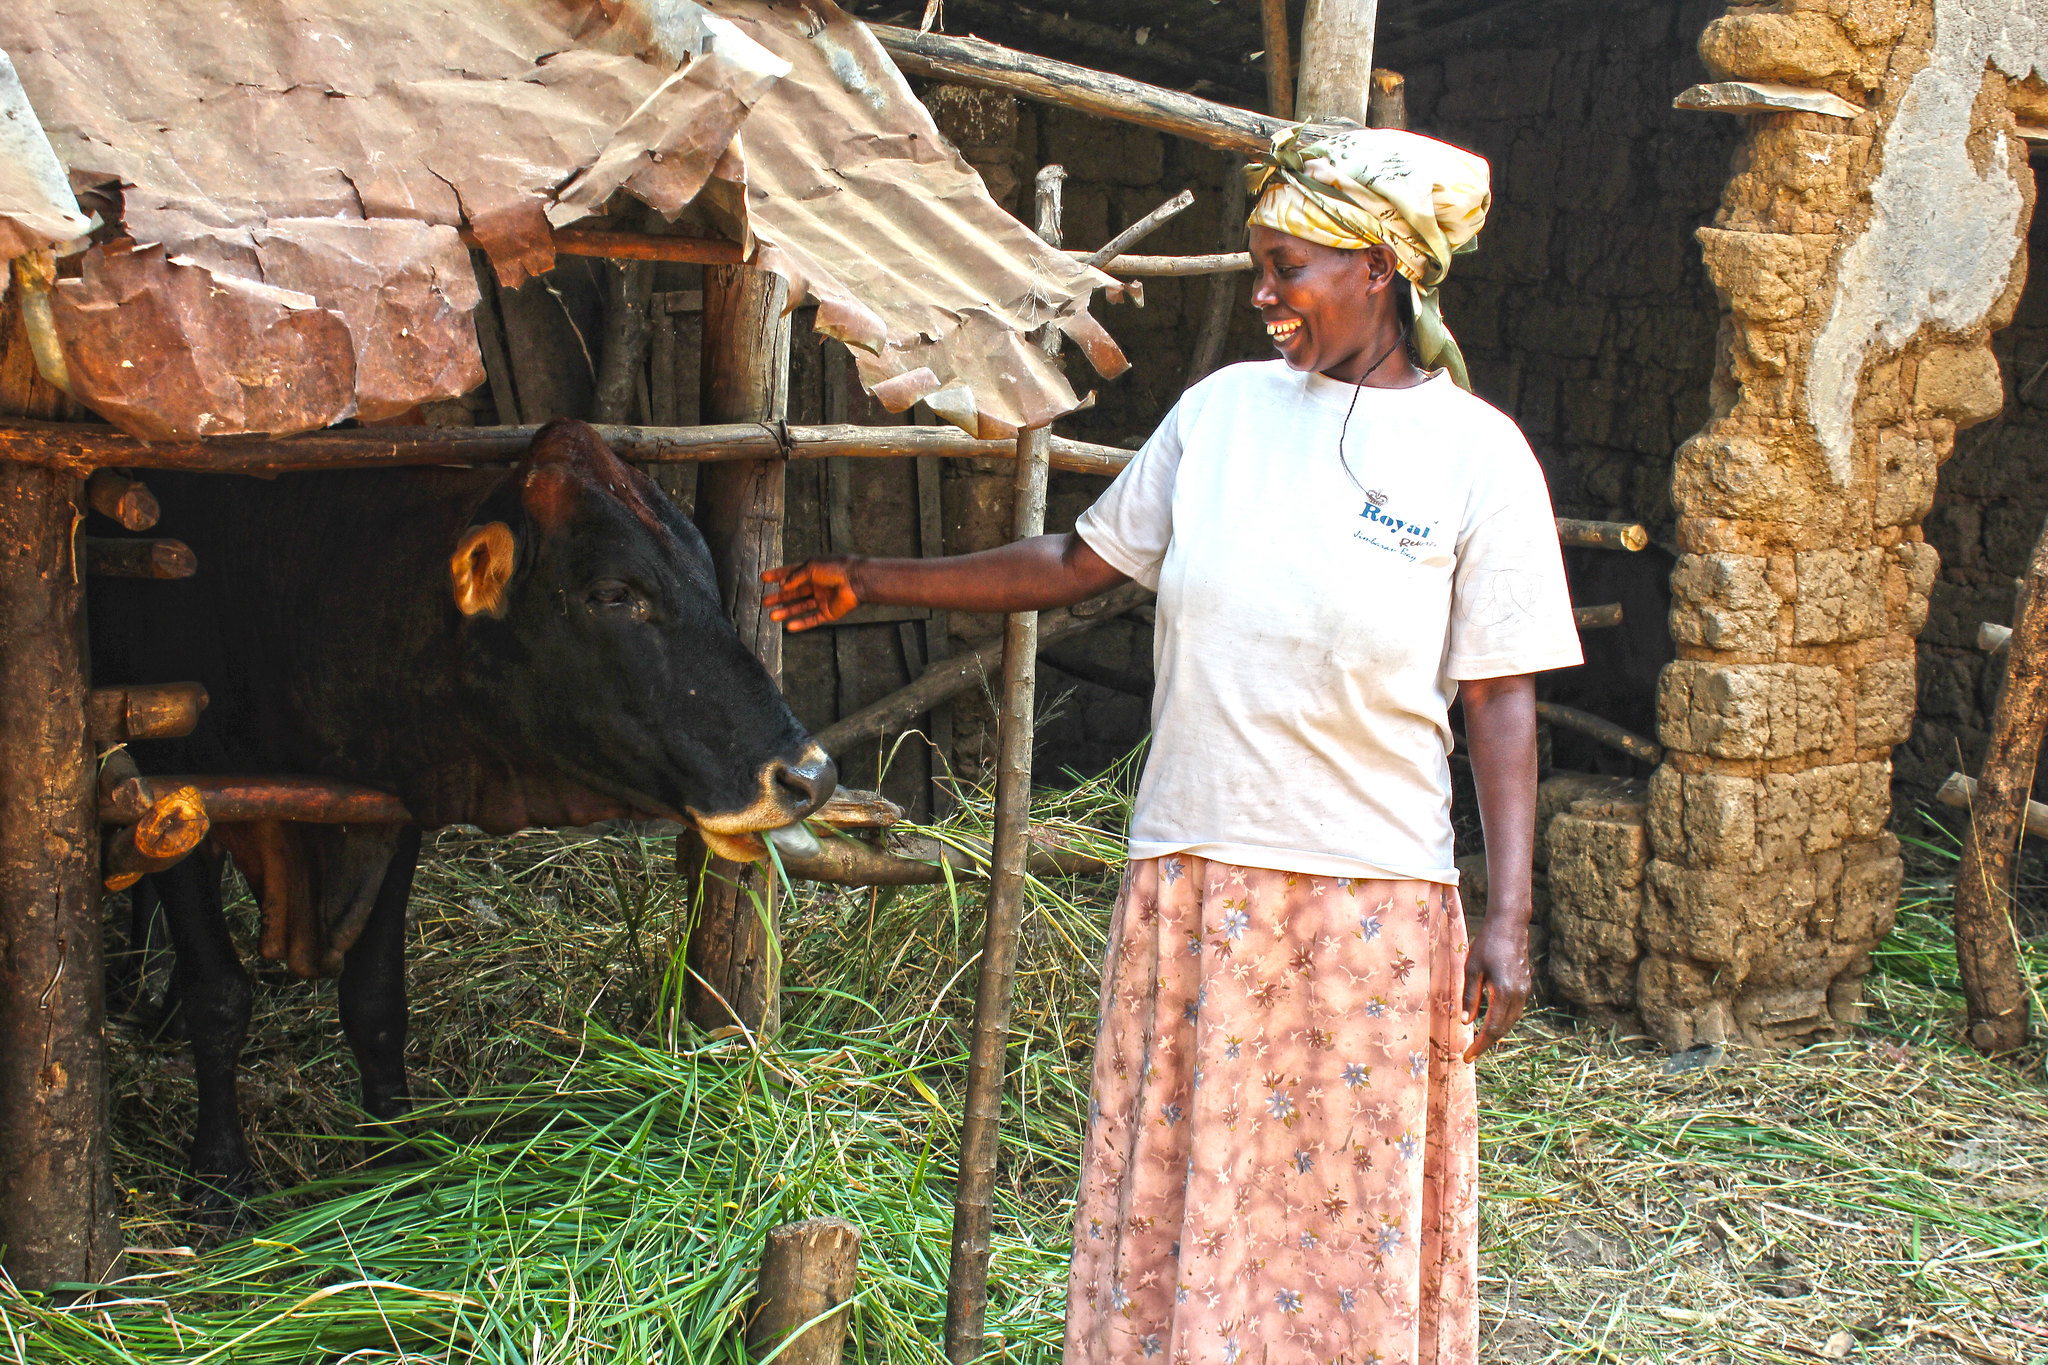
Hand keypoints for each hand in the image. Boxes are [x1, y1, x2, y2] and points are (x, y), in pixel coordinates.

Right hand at [762, 559, 860, 630]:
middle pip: (794, 592)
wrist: (856, 580)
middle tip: (764, 601)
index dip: (777, 575)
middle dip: (779, 597)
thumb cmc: (835, 569)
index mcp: (813, 570)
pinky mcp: (829, 612)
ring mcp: (823, 599)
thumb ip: (795, 577)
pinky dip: (801, 623)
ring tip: (772, 616)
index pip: (791, 573)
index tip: (764, 578)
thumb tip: (783, 585)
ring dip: (786, 612)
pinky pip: (813, 619)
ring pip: (801, 607)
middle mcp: (817, 585)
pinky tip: (789, 627)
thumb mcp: (811, 568)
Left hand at [1460, 914, 1530, 1061]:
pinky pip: (1515, 1011)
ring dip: (1496, 1033)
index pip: (1492, 1028)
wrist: (1510, 925)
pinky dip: (1503, 1021)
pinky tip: (1491, 1022)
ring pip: (1511, 1021)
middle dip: (1487, 1043)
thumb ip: (1470, 997)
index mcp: (1504, 993)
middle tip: (1470, 1053)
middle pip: (1504, 1029)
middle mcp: (1519, 995)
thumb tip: (1465, 1022)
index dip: (1480, 1045)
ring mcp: (1525, 991)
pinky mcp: (1525, 985)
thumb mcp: (1472, 970)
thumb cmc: (1487, 944)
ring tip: (1478, 1042)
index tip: (1467, 1057)